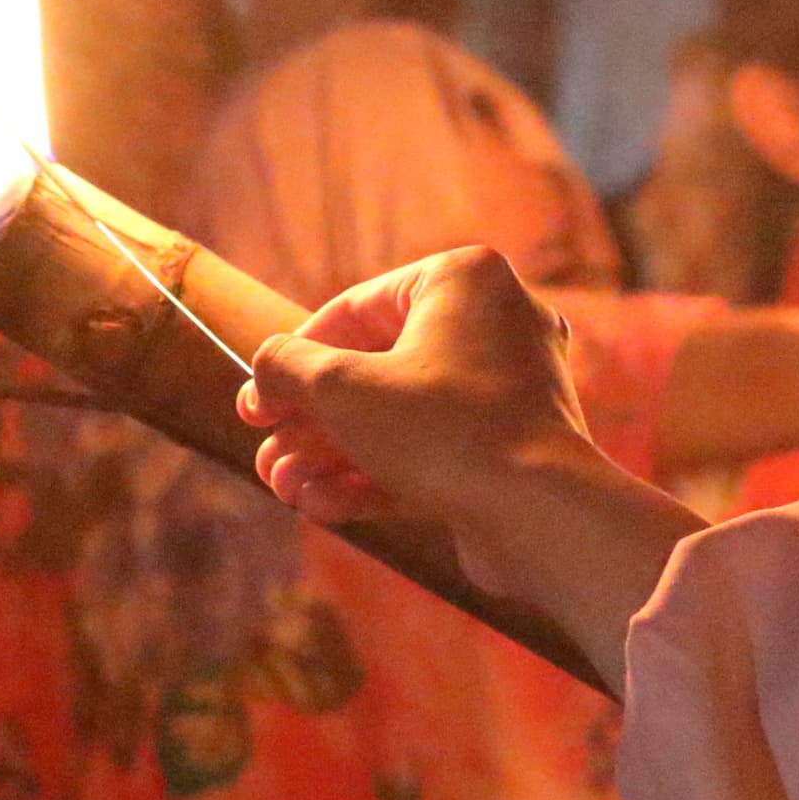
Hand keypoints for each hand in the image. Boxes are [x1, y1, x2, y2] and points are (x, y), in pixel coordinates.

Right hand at [243, 244, 595, 562]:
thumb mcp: (341, 389)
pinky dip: (376, 478)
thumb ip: (287, 366)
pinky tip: (321, 507)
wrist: (542, 518)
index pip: (356, 309)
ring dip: (333, 457)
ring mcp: (507, 393)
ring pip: (399, 420)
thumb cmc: (444, 432)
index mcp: (464, 281)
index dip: (294, 358)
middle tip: (266, 454)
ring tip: (285, 489)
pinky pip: (431, 454)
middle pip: (375, 370)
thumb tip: (265, 365)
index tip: (256, 400)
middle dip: (311, 422)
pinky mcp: (509, 452)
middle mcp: (495, 326)